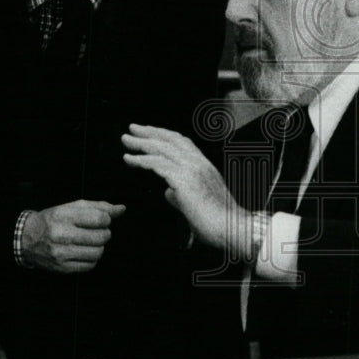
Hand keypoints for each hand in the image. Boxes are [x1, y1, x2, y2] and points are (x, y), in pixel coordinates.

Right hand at [20, 199, 125, 273]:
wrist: (26, 239)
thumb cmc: (53, 220)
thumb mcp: (72, 207)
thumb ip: (98, 207)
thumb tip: (121, 209)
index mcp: (64, 216)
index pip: (99, 218)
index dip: (106, 220)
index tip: (101, 220)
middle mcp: (61, 234)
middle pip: (101, 237)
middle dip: (105, 234)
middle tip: (98, 232)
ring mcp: (61, 253)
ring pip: (97, 253)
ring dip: (99, 247)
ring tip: (92, 242)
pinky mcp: (62, 268)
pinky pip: (90, 265)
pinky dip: (92, 259)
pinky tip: (84, 252)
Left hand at [122, 124, 252, 256]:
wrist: (232, 229)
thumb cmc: (218, 222)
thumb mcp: (197, 203)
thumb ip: (181, 194)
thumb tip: (168, 192)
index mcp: (204, 166)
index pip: (182, 143)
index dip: (164, 136)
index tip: (150, 134)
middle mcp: (199, 163)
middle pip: (171, 139)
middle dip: (150, 132)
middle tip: (132, 129)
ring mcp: (192, 169)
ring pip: (162, 148)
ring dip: (141, 143)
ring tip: (126, 140)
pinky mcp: (183, 180)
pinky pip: (157, 164)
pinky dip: (141, 159)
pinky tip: (130, 159)